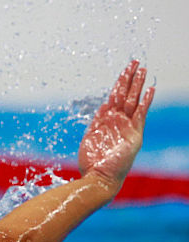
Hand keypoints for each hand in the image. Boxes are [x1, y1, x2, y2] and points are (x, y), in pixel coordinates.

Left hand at [78, 61, 154, 189]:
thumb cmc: (93, 163)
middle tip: (135, 62)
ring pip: (133, 101)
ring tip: (142, 69)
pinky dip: (145, 102)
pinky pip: (140, 115)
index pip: (115, 98)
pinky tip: (149, 90)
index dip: (119, 84)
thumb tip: (103, 105)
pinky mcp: (133, 135)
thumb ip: (97, 122)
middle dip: (130, 79)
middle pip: (126, 95)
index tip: (123, 71)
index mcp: (108, 122)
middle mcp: (119, 122)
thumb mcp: (91, 138)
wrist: (99, 178)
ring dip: (137, 85)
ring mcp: (127, 127)